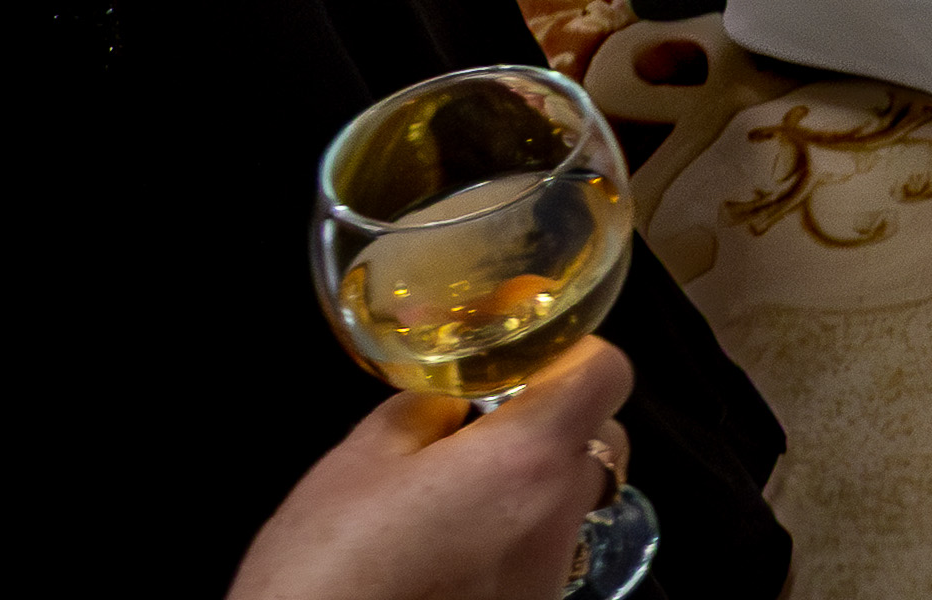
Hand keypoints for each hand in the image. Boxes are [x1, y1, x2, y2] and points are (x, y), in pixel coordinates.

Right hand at [224, 344, 633, 599]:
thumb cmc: (327, 565)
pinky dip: (513, 540)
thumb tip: (451, 397)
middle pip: (597, 441)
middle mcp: (559, 518)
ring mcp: (552, 574)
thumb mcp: (357, 464)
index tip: (528, 364)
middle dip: (551, 427)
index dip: (573, 357)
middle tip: (480, 434)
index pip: (604, 374)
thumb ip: (420, 411)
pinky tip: (451, 553)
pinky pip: (543, 555)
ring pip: (569, 503)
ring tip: (450, 503)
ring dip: (529, 488)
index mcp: (524, 460)